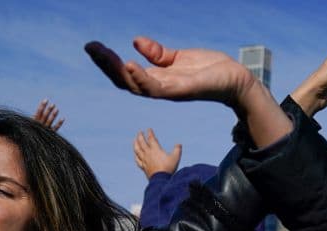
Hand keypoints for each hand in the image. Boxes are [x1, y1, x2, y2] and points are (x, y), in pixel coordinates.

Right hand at [33, 99, 64, 131]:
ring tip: (57, 109)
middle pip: (44, 116)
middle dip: (48, 110)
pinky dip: (59, 124)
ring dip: (53, 115)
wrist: (34, 145)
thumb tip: (38, 110)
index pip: (38, 112)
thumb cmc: (32, 134)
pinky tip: (63, 118)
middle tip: (53, 104)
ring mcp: (45, 130)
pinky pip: (55, 128)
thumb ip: (34, 119)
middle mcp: (39, 126)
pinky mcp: (50, 134)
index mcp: (34, 122)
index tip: (46, 100)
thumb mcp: (31, 126)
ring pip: (49, 121)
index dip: (42, 106)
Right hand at [85, 37, 258, 105]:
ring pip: (136, 86)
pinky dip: (142, 78)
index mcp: (157, 79)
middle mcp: (160, 88)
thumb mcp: (178, 58)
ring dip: (119, 71)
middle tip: (91, 48)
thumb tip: (135, 42)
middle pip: (125, 82)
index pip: (125, 74)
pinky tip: (131, 65)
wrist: (235, 79)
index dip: (107, 62)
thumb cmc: (209, 69)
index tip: (92, 46)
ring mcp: (170, 91)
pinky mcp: (183, 90)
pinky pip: (157, 88)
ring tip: (105, 55)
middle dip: (106, 65)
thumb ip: (158, 54)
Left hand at [134, 128, 181, 178]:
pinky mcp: (143, 167)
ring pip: (137, 150)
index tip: (149, 129)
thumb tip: (179, 144)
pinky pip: (137, 160)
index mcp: (155, 150)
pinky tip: (136, 155)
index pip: (151, 139)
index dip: (150, 133)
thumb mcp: (176, 158)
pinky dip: (136, 156)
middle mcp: (148, 153)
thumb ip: (177, 150)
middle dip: (140, 136)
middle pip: (141, 142)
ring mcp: (144, 160)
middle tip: (140, 132)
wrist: (161, 180)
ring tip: (135, 140)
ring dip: (135, 144)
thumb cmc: (168, 168)